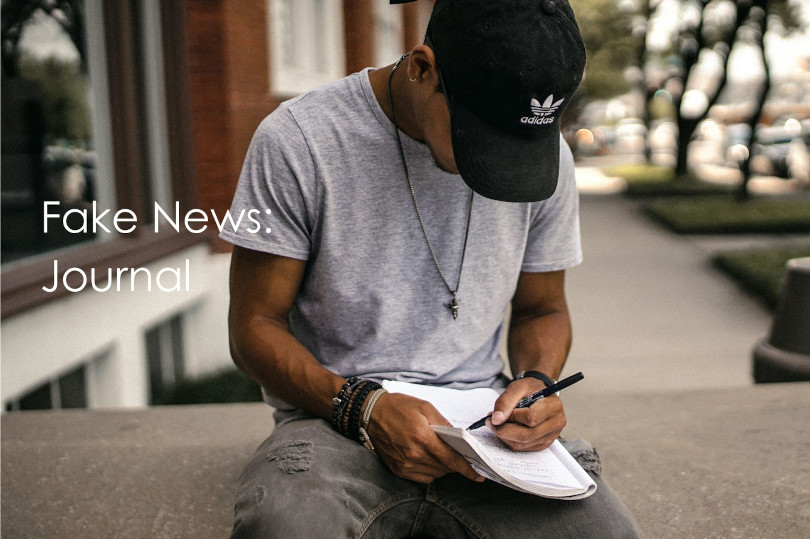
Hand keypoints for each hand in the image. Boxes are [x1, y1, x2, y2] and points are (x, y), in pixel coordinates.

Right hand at [366, 392, 484, 483]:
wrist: (370, 413)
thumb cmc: (398, 407)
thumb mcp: (425, 407)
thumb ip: (444, 424)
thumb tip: (460, 439)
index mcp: (423, 438)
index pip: (451, 459)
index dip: (467, 469)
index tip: (479, 474)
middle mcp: (414, 455)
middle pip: (445, 468)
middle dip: (456, 464)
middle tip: (462, 456)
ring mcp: (405, 465)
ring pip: (435, 474)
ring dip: (443, 467)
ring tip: (443, 453)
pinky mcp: (398, 470)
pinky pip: (422, 477)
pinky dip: (430, 471)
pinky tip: (429, 458)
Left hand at [488, 378, 565, 450]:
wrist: (540, 394)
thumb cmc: (530, 389)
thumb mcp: (518, 387)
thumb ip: (505, 401)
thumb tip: (496, 420)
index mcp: (554, 406)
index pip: (531, 418)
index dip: (511, 417)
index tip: (496, 414)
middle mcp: (556, 423)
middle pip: (526, 435)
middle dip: (504, 430)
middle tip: (490, 422)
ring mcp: (551, 436)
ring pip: (523, 444)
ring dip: (504, 436)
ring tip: (497, 424)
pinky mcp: (544, 444)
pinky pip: (522, 448)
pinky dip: (509, 440)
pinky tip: (505, 429)